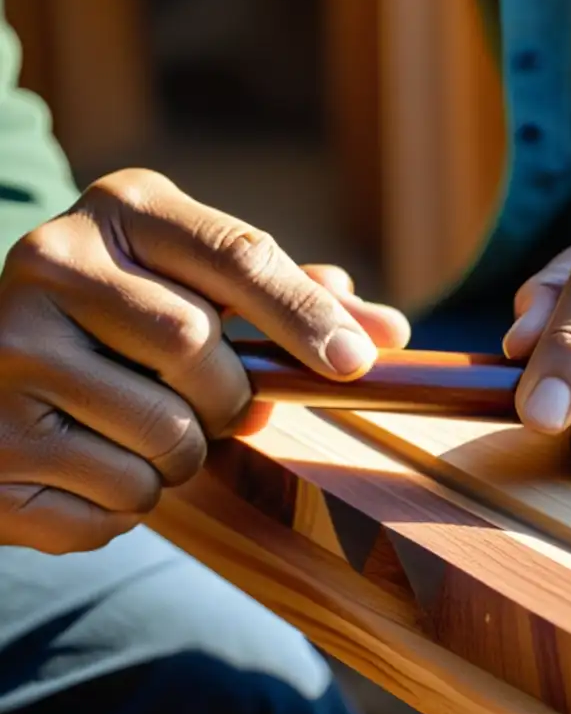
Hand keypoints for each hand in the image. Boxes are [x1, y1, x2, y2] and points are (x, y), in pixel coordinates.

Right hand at [0, 169, 408, 553]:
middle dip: (230, 400)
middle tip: (215, 408)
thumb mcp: (203, 285)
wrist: (0, 368)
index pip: (235, 256)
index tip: (356, 363)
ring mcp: (3, 355)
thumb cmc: (135, 324)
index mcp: (119, 210)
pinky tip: (95, 463)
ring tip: (145, 433)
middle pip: (195, 349)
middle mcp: (47, 263)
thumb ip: (293, 301)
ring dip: (183, 459)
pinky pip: (114, 503)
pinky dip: (129, 503)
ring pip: (162, 438)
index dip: (304, 315)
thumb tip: (388, 333)